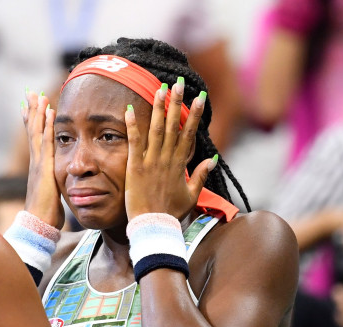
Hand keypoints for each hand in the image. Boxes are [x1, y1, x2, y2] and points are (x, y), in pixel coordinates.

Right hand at [21, 91, 63, 228]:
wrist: (38, 224)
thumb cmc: (46, 214)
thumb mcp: (52, 195)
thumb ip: (54, 186)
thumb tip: (57, 186)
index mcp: (38, 168)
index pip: (35, 140)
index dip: (33, 123)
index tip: (31, 108)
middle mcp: (36, 162)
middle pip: (32, 131)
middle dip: (31, 111)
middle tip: (30, 93)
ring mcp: (38, 163)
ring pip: (37, 132)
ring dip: (38, 112)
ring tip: (37, 95)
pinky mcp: (44, 166)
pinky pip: (47, 141)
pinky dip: (47, 125)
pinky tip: (49, 112)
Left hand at [123, 80, 214, 219]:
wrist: (153, 226)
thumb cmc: (171, 213)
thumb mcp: (191, 195)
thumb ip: (201, 175)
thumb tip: (213, 159)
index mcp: (180, 165)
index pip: (189, 134)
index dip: (194, 115)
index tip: (200, 98)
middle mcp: (167, 159)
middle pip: (174, 126)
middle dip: (177, 103)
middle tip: (179, 84)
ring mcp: (152, 162)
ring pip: (157, 130)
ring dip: (159, 108)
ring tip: (160, 88)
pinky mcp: (135, 167)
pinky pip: (134, 142)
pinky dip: (133, 125)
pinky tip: (130, 109)